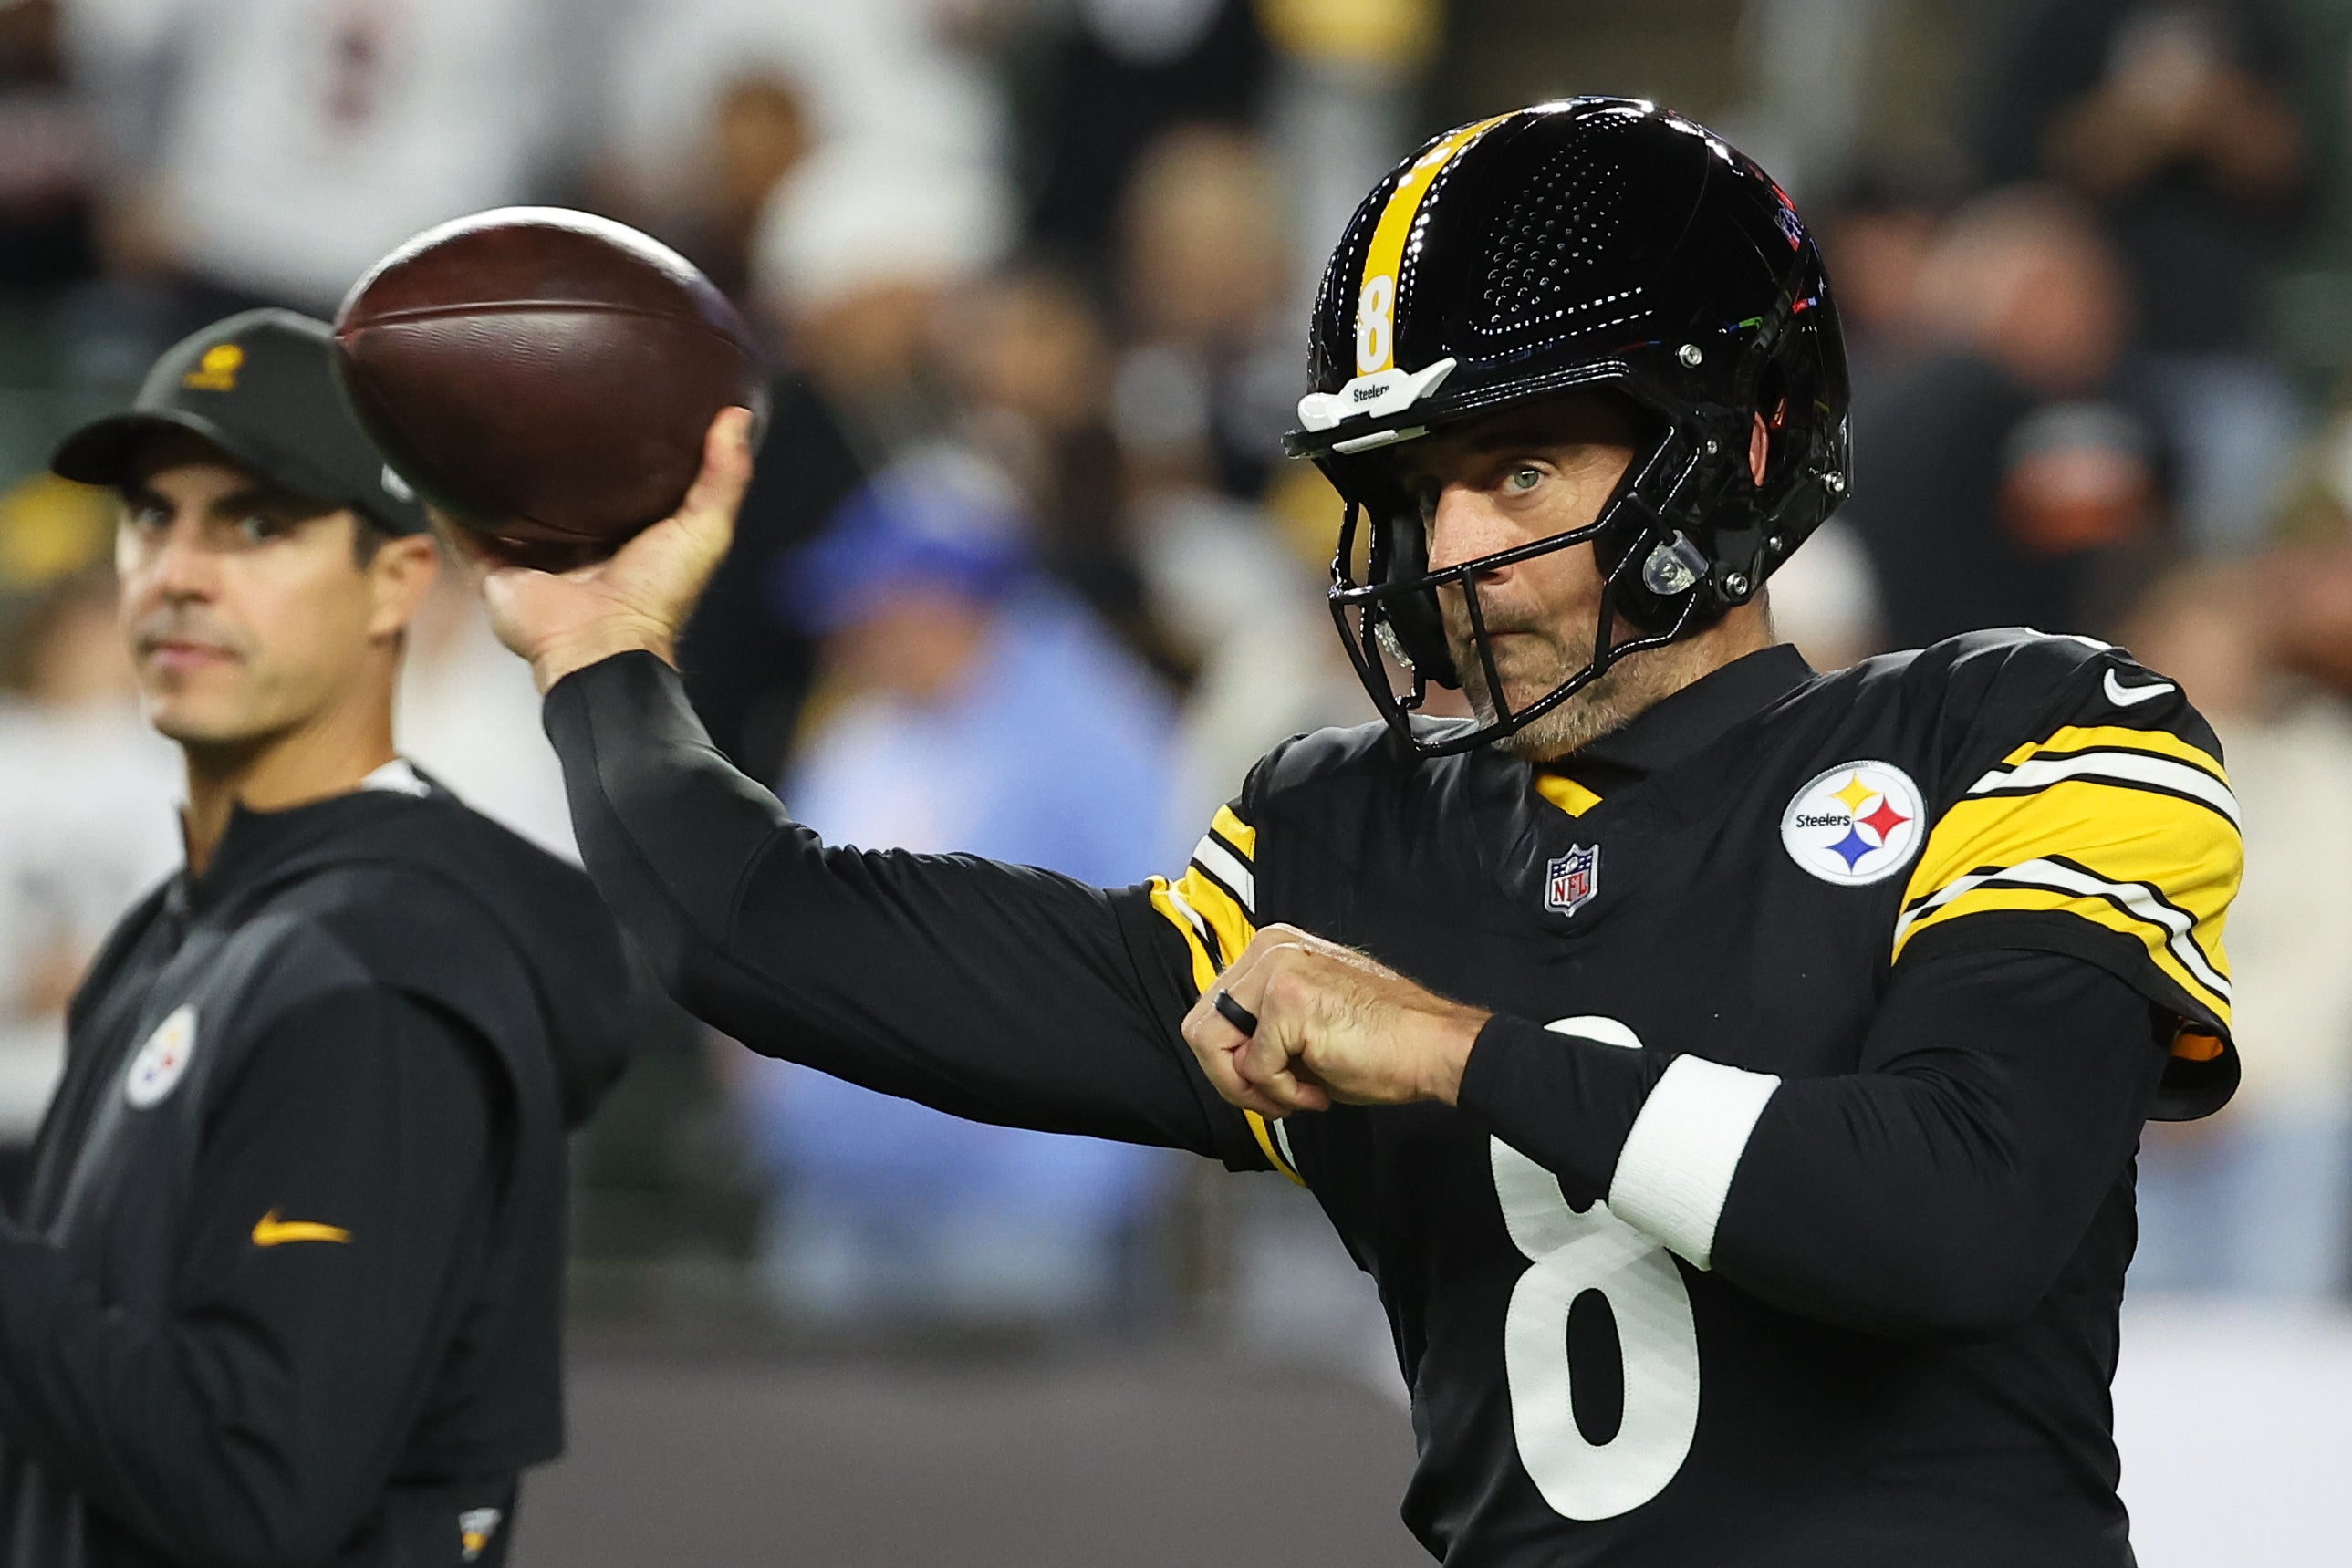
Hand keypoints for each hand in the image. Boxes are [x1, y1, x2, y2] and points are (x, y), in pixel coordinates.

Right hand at [448, 407, 756, 691]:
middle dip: (546, 453)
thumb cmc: (657, 595)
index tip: (607, 399)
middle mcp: (573, 545)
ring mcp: (531, 558)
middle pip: (555, 491)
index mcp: (622, 535)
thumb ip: (724, 477)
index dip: (615, 445)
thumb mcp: (704, 529)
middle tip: (535, 396)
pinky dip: (445, 502)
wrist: (601, 646)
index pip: (615, 481)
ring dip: (490, 472)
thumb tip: (737, 416)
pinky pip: (461, 530)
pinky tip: (429, 462)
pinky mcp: (493, 570)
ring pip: (505, 506)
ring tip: (476, 418)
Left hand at [1180, 924, 1489, 1119]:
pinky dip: (1282, 1093)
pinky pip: (1253, 1067)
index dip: (1232, 1063)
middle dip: (1231, 1078)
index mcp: (1273, 949)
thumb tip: (1225, 1060)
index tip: (1271, 1086)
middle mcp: (1269, 948)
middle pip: (1199, 1028)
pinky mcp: (1286, 998)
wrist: (1434, 1048)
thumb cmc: (1380, 1046)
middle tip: (1277, 1099)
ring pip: (1211, 1045)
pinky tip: (1319, 1091)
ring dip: (1251, 1088)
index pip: (1211, 1013)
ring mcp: (1276, 968)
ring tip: (1297, 1095)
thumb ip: (1258, 1032)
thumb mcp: (1302, 1029)